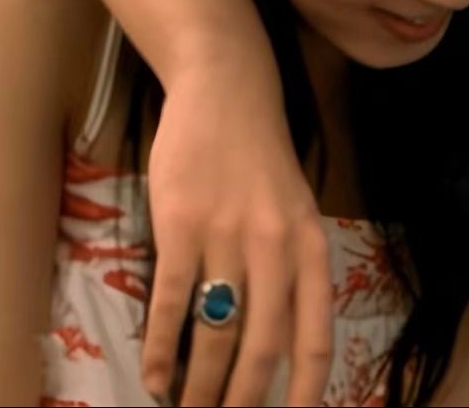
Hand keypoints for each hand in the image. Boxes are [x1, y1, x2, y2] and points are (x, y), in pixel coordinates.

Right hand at [140, 56, 334, 406]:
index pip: (315, 338)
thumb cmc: (260, 159)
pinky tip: (153, 376)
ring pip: (215, 334)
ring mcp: (228, 237)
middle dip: (242, 401)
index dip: (306, 391)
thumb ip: (290, 274)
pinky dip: (160, 348)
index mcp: (313, 249)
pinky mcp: (181, 226)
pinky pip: (170, 303)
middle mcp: (278, 249)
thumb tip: (276, 348)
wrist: (226, 91)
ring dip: (199, 385)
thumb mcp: (294, 214)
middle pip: (262, 349)